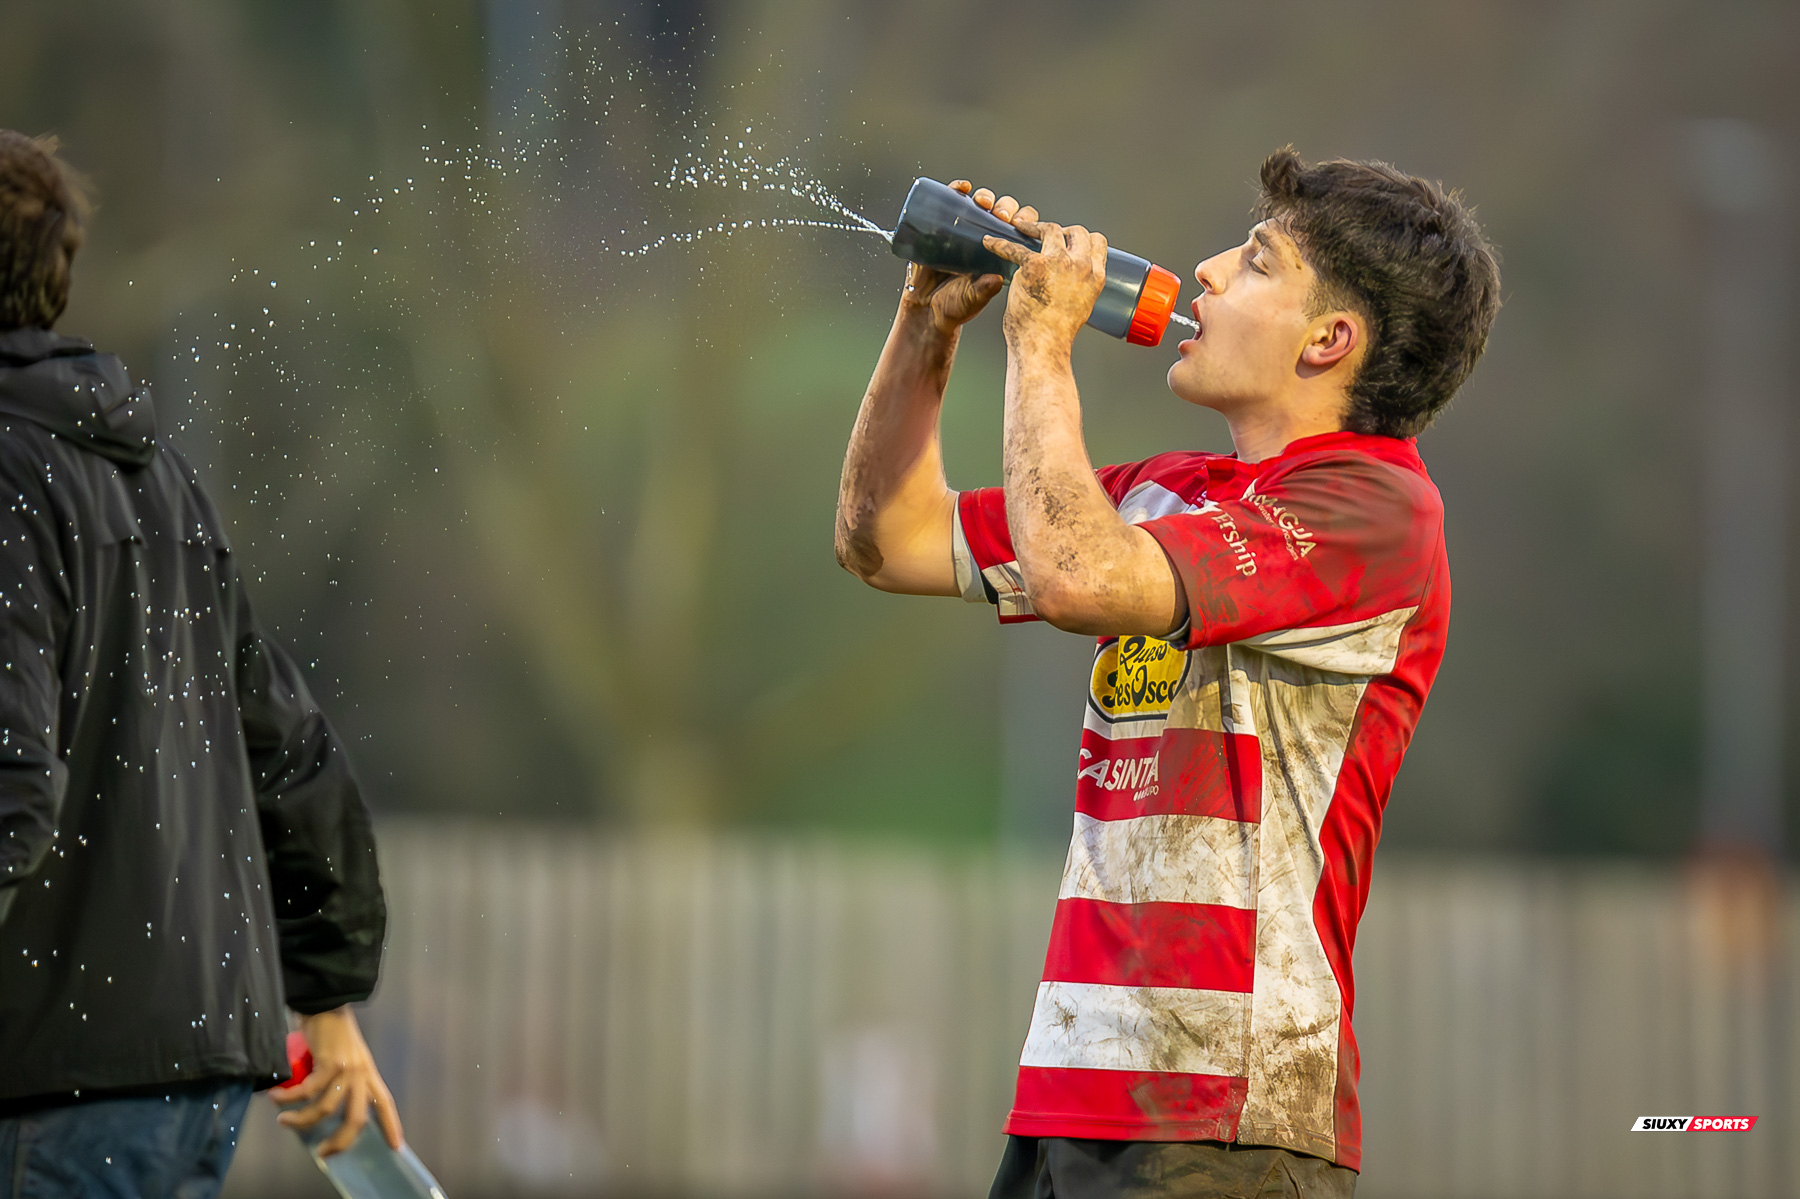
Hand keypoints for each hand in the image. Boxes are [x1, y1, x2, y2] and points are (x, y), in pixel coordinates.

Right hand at [271, 1006, 404, 1155]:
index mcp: (368, 1073)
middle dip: (341, 1141)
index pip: (384, 1102)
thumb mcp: (342, 1059)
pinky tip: (275, 1097)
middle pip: (358, 1117)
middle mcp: (361, 1073)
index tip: (395, 1147)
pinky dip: (289, 1099)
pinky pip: (307, 1091)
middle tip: (323, 1153)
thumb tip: (318, 1111)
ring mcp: (347, 1068)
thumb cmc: (329, 1033)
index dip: (391, 1125)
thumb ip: (338, 1082)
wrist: (323, 1004)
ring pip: (327, 1108)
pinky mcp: (330, 1062)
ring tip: (283, 1120)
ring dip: (302, 1120)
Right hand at [901, 180, 1039, 336]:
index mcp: (1003, 253)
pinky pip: (952, 201)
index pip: (1021, 230)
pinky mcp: (943, 225)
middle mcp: (987, 237)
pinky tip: (962, 188)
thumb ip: (984, 290)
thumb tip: (996, 278)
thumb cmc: (955, 306)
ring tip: (983, 202)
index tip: (1019, 225)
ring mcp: (965, 229)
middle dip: (1006, 207)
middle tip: (1000, 216)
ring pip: (982, 202)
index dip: (1024, 222)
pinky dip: (958, 189)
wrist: (925, 309)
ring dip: (986, 196)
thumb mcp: (974, 299)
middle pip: (1004, 210)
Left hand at [982, 216, 1108, 352]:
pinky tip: (990, 243)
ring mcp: (1059, 262)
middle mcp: (1081, 265)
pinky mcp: (1034, 265)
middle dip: (1061, 229)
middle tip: (1044, 233)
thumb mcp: (1081, 306)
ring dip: (1033, 226)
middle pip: (1076, 231)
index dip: (1082, 238)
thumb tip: (1070, 280)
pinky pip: (1014, 247)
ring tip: (1020, 226)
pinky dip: (998, 244)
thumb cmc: (1056, 333)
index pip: (1097, 241)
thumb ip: (1079, 287)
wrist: (1043, 345)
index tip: (1069, 240)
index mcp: (1095, 276)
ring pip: (1050, 229)